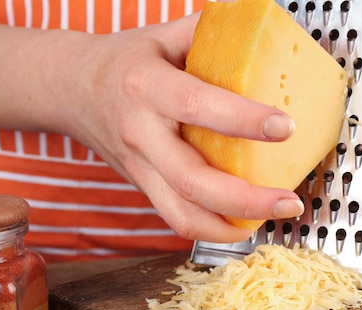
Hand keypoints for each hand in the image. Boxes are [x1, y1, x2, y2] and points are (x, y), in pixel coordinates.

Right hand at [64, 14, 303, 242]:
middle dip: (244, 199)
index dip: (242, 120)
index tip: (284, 127)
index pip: (196, 105)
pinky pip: (175, 219)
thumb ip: (208, 32)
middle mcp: (141, 133)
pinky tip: (242, 224)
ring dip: (230, 226)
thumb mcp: (162, 34)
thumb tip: (261, 28)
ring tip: (272, 219)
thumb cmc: (124, 61)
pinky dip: (212, 229)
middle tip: (288, 201)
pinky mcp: (142, 186)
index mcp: (146, 86)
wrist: (73, 90)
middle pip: (190, 180)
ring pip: (180, 213)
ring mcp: (139, 167)